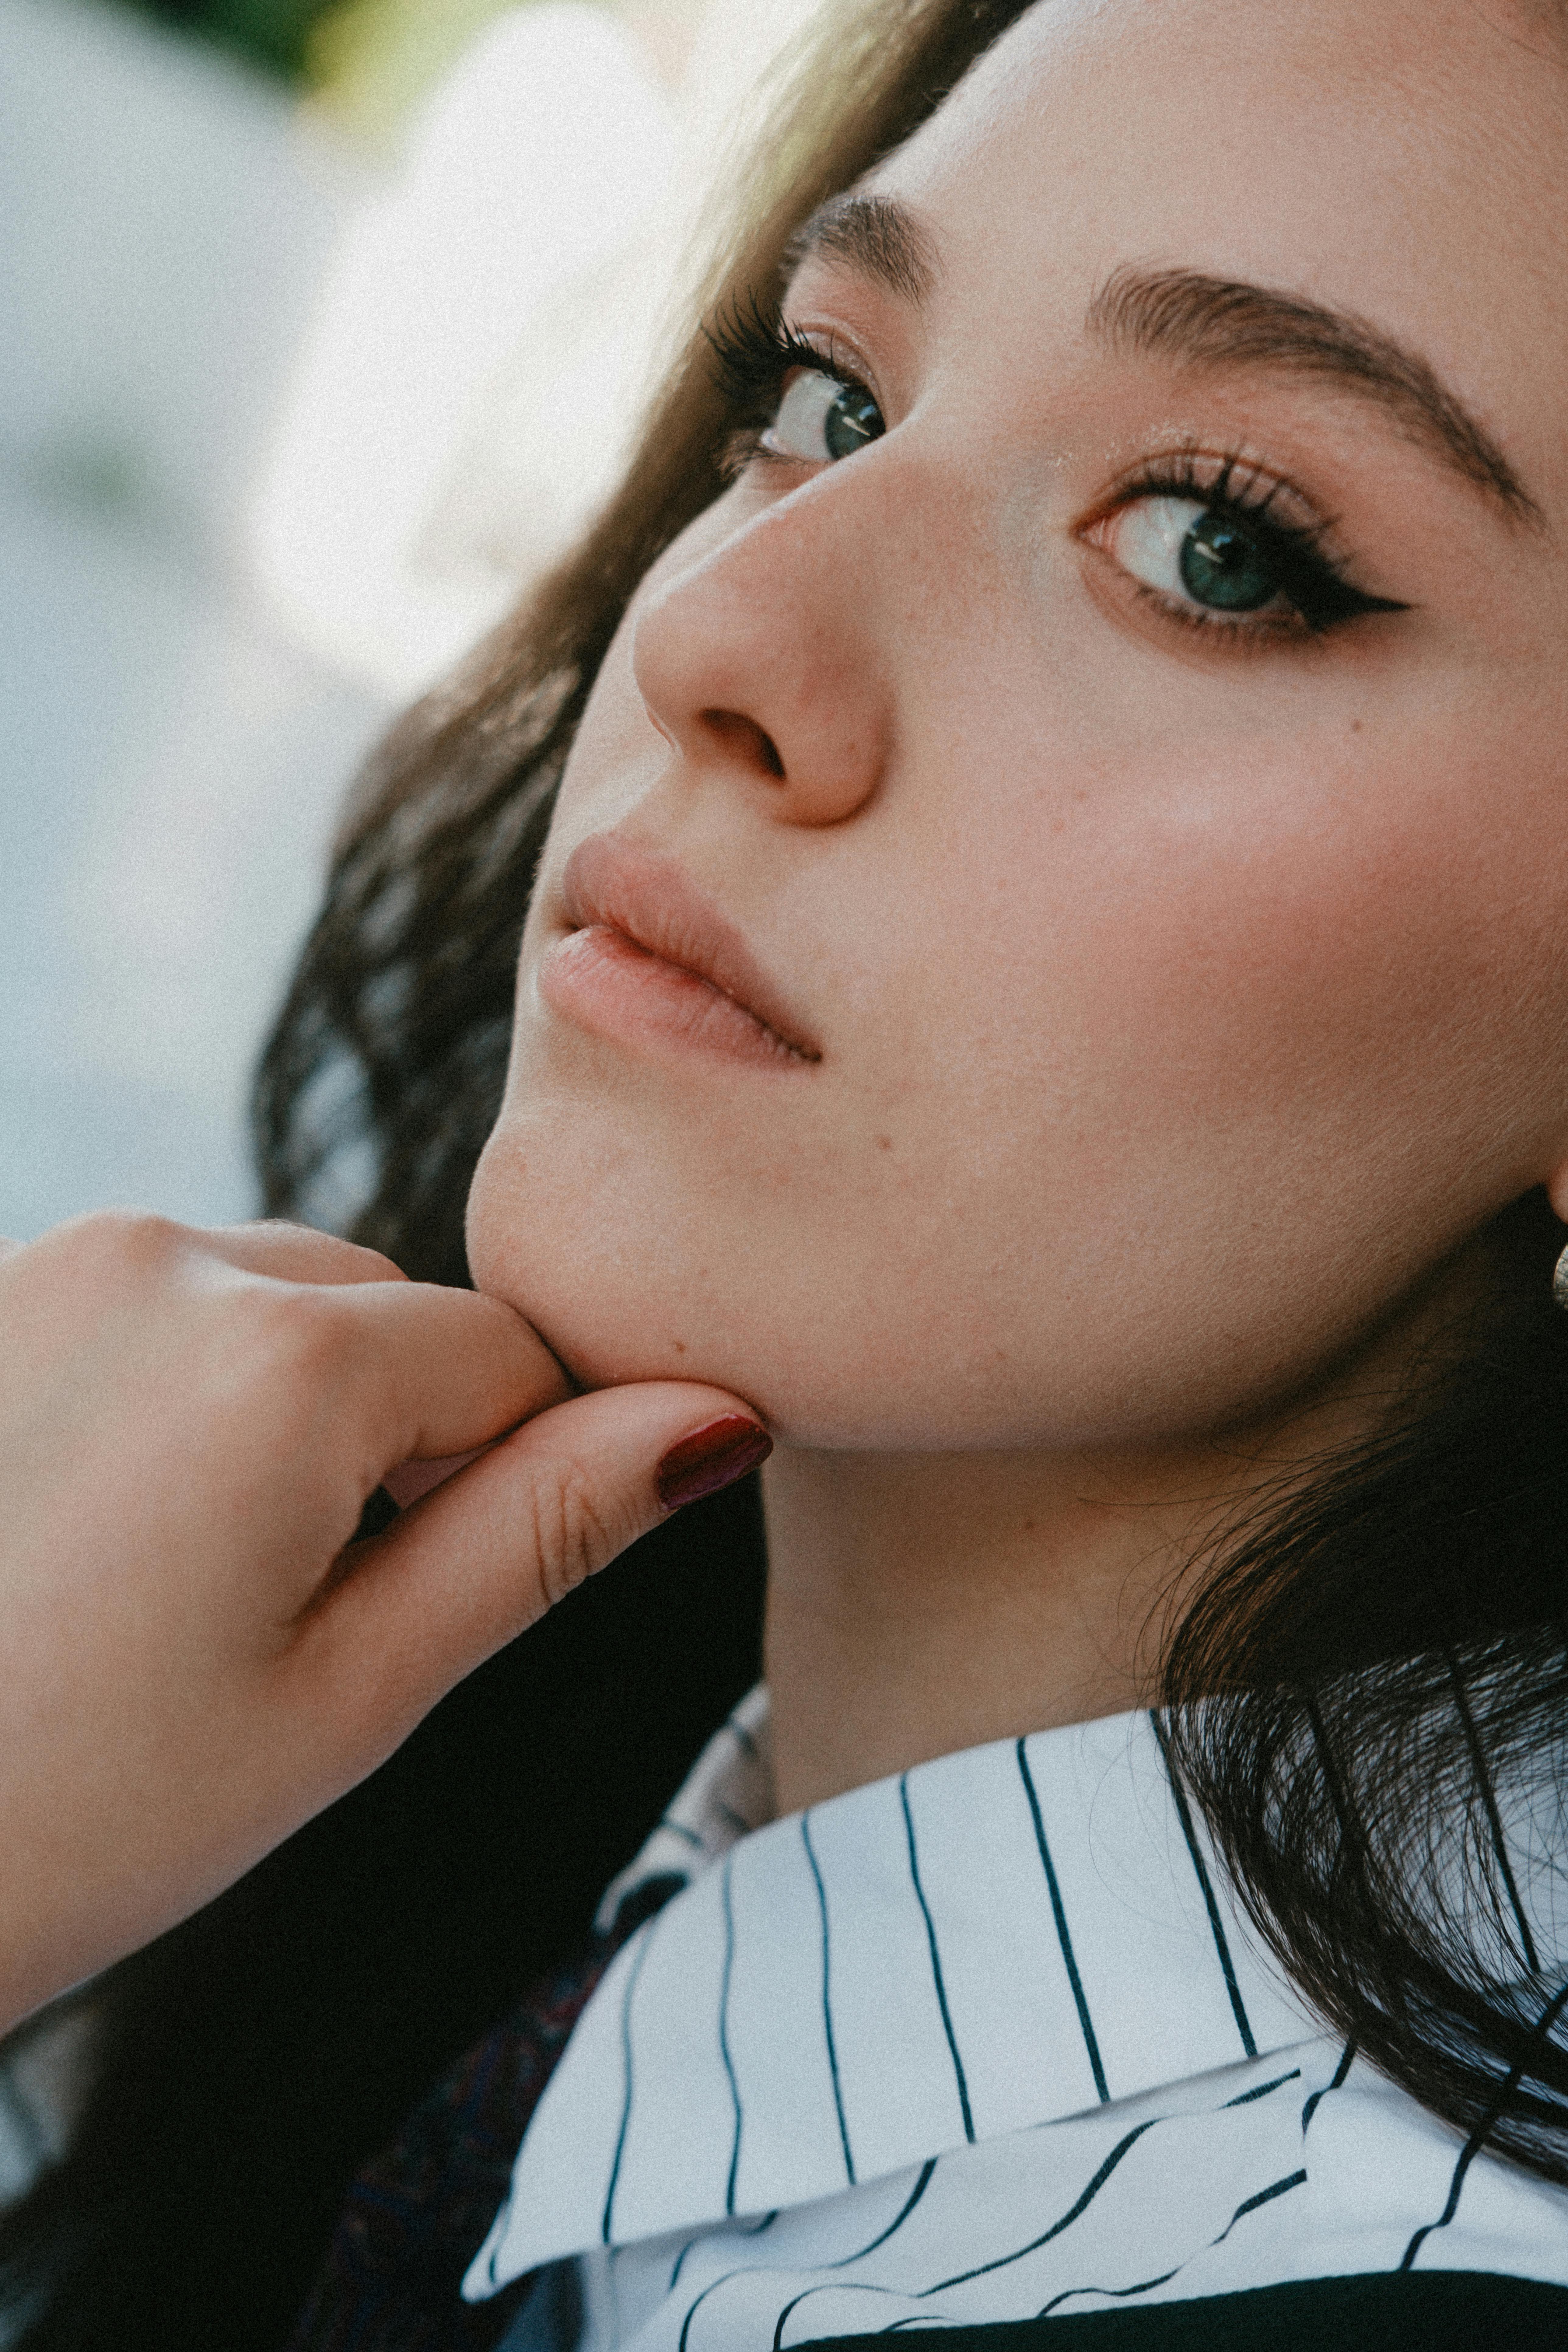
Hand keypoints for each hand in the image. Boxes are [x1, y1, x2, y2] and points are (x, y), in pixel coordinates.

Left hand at [0, 1213, 766, 2032]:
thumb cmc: (78, 1809)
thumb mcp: (351, 1694)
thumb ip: (544, 1529)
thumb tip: (716, 1419)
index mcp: (285, 1354)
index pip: (510, 1357)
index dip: (495, 1484)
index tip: (382, 1608)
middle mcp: (160, 1252)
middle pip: (381, 1315)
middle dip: (376, 1441)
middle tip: (260, 1621)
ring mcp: (45, 1257)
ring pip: (263, 1304)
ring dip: (263, 1415)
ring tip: (154, 1583)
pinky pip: (145, 1307)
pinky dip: (159, 1398)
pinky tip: (75, 1534)